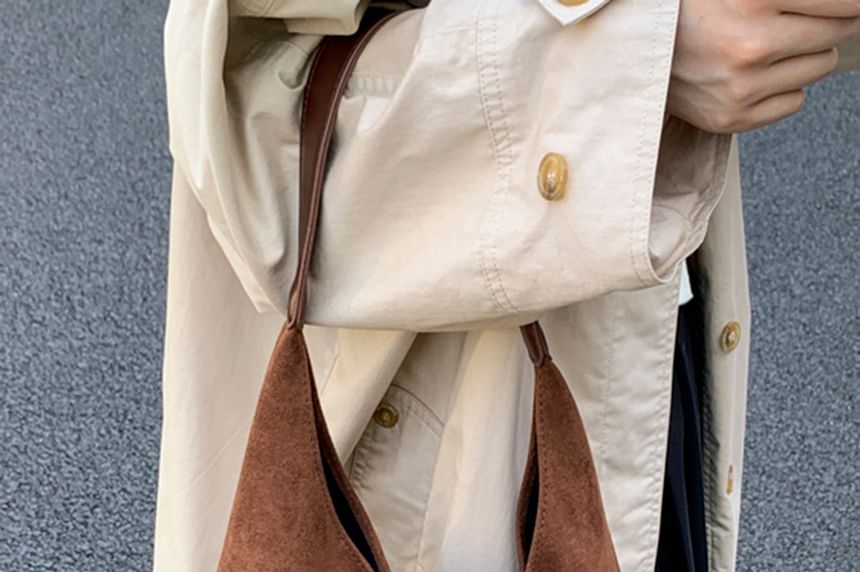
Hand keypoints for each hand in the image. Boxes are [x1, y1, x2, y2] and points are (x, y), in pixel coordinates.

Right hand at [668, 0, 859, 132]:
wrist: (631, 48)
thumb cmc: (688, 8)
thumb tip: (851, 6)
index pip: (846, 2)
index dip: (848, 1)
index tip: (839, 4)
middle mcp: (749, 45)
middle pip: (838, 32)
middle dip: (826, 21)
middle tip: (793, 18)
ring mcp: (740, 87)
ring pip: (821, 67)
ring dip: (804, 53)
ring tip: (763, 44)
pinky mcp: (731, 118)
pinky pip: (795, 101)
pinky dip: (783, 86)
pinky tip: (752, 72)